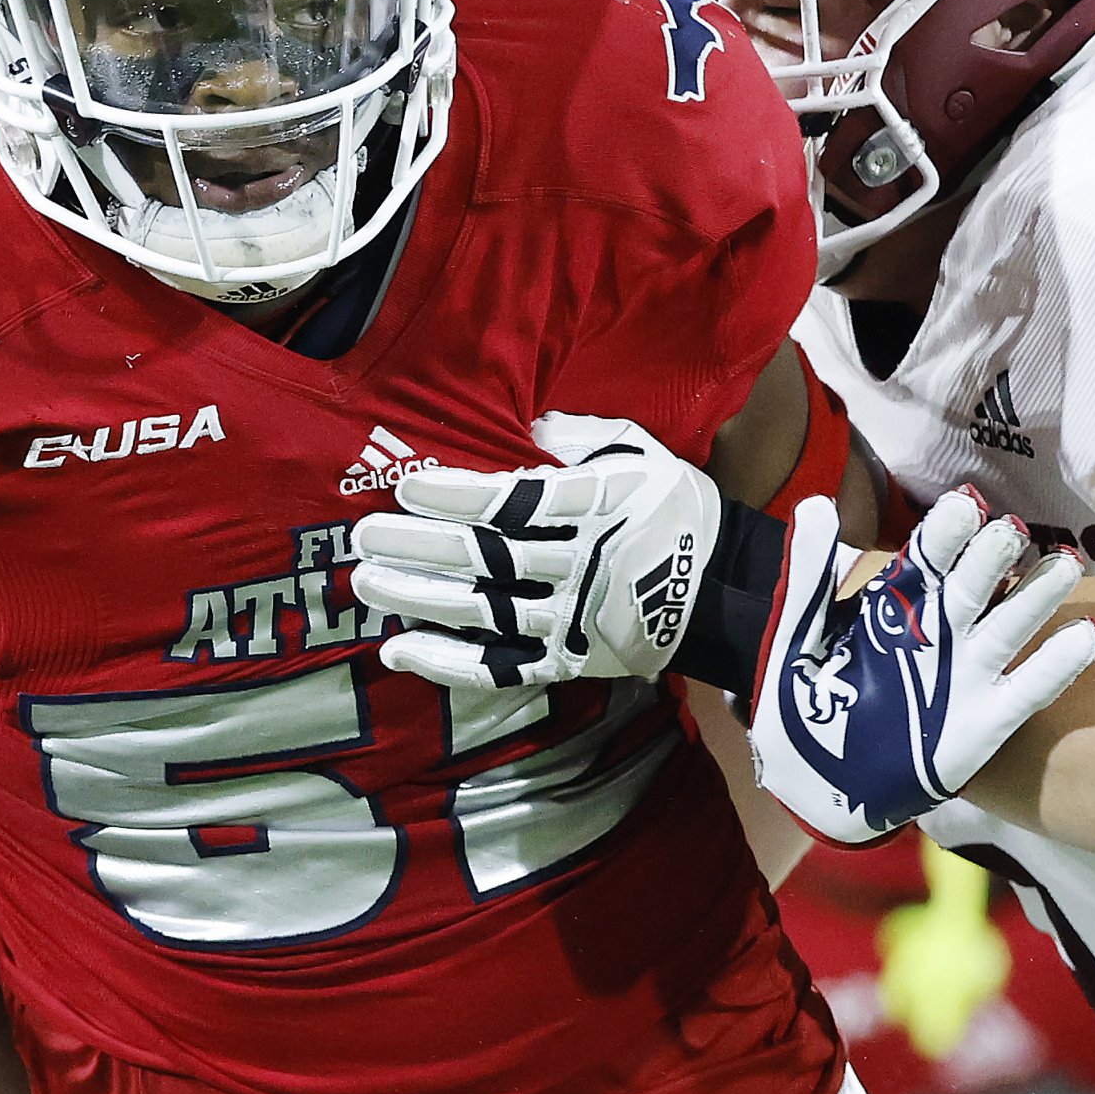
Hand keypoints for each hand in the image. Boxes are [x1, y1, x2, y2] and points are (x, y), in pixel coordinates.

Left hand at [354, 421, 724, 689]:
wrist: (730, 593)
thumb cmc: (676, 511)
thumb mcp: (642, 454)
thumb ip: (583, 437)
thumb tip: (529, 425)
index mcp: (598, 507)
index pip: (515, 502)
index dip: (458, 495)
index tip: (407, 487)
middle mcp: (580, 563)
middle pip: (487, 558)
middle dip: (420, 546)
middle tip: (364, 537)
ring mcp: (572, 617)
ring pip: (483, 611)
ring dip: (420, 599)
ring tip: (366, 584)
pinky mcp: (568, 660)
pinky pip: (501, 668)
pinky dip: (448, 663)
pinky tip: (400, 651)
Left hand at [749, 490, 1094, 843]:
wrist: (813, 783)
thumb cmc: (803, 703)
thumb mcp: (798, 638)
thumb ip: (809, 576)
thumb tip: (819, 504)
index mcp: (896, 605)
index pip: (926, 558)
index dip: (945, 532)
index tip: (962, 505)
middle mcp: (939, 631)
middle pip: (973, 585)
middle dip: (991, 557)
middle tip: (1008, 531)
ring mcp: (966, 674)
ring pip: (1009, 626)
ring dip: (1038, 596)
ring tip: (1064, 565)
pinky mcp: (985, 721)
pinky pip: (1028, 689)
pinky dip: (1057, 664)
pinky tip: (1087, 633)